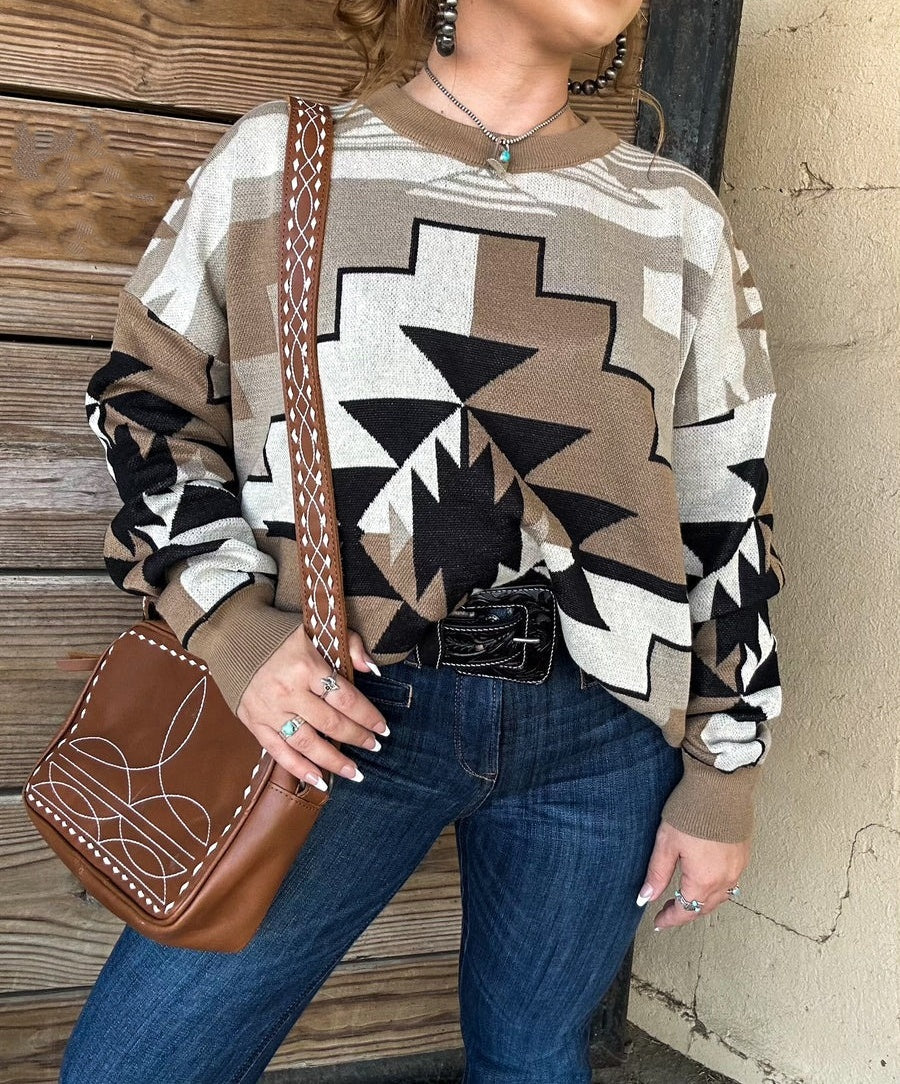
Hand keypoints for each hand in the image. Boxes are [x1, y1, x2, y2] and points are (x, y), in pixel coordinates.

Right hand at [235, 626, 389, 790]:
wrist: (232, 636)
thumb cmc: (280, 633)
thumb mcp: (317, 629)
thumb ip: (350, 646)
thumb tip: (373, 671)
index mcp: (306, 666)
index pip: (345, 698)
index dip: (367, 716)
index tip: (383, 728)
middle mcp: (288, 692)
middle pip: (330, 723)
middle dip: (357, 738)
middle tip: (374, 747)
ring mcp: (269, 710)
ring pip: (307, 743)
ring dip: (333, 761)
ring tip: (354, 773)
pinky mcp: (254, 723)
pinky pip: (279, 752)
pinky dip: (299, 769)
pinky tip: (319, 780)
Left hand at [636, 821, 749, 930]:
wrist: (720, 785)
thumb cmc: (692, 810)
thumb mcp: (666, 842)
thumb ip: (657, 873)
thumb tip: (646, 896)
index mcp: (704, 879)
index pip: (686, 910)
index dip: (671, 919)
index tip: (660, 922)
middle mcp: (725, 878)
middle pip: (705, 907)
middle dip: (686, 911)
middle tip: (669, 911)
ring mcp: (738, 867)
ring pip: (720, 897)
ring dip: (703, 901)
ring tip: (686, 898)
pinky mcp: (743, 854)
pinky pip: (731, 881)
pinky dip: (717, 888)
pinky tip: (707, 880)